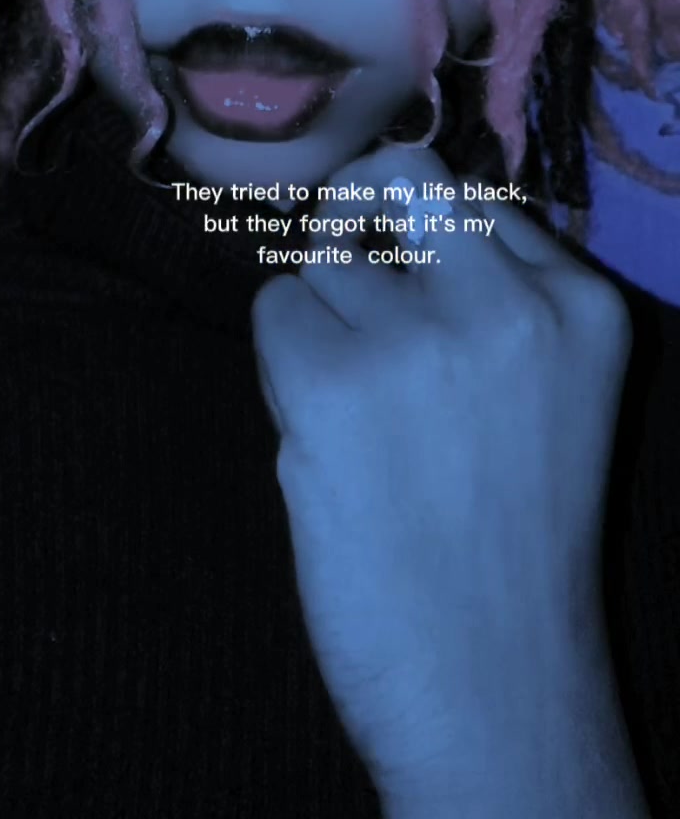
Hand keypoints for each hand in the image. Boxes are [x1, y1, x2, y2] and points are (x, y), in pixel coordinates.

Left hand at [251, 144, 631, 806]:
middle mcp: (508, 302)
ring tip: (359, 409)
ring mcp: (421, 338)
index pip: (479, 199)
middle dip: (359, 210)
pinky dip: (285, 364)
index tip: (405, 273)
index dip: (424, 234)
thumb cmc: (512, 540)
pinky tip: (326, 433)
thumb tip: (392, 227)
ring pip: (323, 257)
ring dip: (324, 319)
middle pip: (400, 178)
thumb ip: (494, 303)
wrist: (492, 677)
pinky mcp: (333, 381)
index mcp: (580, 304)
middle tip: (345, 264)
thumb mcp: (552, 392)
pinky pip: (276, 311)